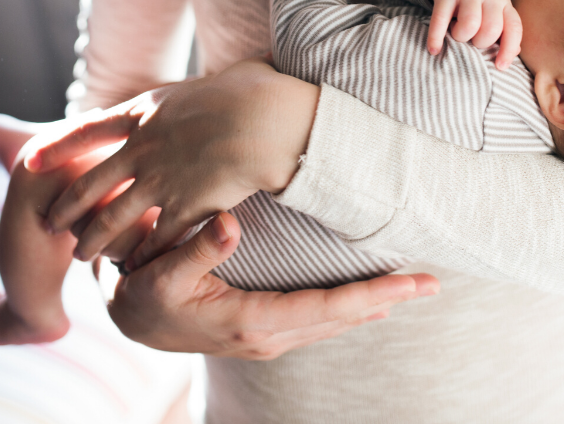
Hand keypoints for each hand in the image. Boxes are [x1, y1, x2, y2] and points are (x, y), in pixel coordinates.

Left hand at [23, 59, 319, 268]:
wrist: (268, 120)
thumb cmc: (254, 91)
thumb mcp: (217, 76)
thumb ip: (211, 87)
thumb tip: (238, 73)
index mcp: (145, 111)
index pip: (88, 130)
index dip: (58, 146)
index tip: (32, 159)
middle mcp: (142, 148)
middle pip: (90, 183)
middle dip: (65, 206)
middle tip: (48, 222)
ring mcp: (160, 179)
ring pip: (113, 219)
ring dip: (93, 241)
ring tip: (80, 256)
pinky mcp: (183, 206)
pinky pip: (154, 237)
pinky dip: (141, 254)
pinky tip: (133, 267)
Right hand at [108, 212, 438, 358]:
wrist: (129, 320)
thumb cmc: (144, 293)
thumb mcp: (163, 273)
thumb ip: (199, 249)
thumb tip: (231, 225)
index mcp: (252, 321)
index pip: (329, 307)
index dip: (374, 293)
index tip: (412, 283)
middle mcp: (269, 335)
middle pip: (343, 317)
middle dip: (390, 300)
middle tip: (434, 283)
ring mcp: (269, 337)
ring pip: (335, 322)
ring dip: (376, 306)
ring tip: (413, 289)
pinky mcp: (266, 331)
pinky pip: (320, 321)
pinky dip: (351, 310)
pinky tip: (370, 304)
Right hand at [417, 0, 522, 69]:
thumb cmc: (478, 1)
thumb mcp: (496, 11)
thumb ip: (505, 31)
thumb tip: (513, 54)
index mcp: (504, 3)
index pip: (513, 27)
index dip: (509, 49)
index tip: (500, 66)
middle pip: (491, 29)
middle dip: (480, 43)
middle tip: (472, 39)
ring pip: (470, 24)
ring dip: (462, 37)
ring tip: (456, 32)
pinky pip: (440, 19)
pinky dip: (436, 38)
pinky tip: (434, 49)